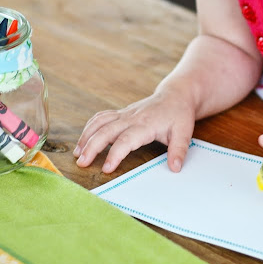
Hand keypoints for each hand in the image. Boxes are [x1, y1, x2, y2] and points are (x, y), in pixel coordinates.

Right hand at [74, 90, 195, 173]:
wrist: (175, 95)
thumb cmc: (179, 114)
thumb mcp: (184, 133)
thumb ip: (179, 150)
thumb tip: (175, 168)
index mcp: (145, 124)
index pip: (126, 140)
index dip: (115, 154)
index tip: (107, 168)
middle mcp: (131, 118)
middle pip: (106, 131)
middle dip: (91, 147)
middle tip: (81, 163)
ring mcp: (124, 114)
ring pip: (100, 122)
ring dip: (86, 136)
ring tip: (77, 153)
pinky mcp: (121, 113)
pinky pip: (101, 117)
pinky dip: (90, 127)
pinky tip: (84, 139)